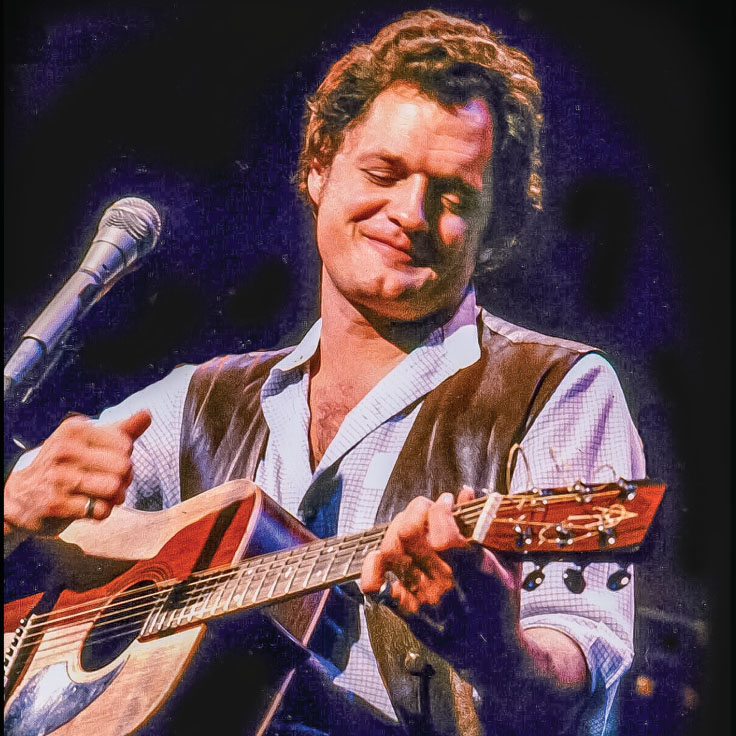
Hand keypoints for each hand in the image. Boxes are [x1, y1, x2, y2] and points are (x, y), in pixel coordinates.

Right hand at [4, 410, 150, 535]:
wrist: (20, 494)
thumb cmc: (64, 465)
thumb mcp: (87, 442)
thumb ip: (121, 430)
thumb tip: (147, 413)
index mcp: (75, 430)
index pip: (125, 444)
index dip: (125, 458)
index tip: (108, 463)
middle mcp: (65, 450)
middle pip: (123, 467)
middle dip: (123, 480)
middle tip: (107, 483)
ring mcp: (59, 477)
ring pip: (114, 488)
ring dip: (114, 498)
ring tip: (100, 496)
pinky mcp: (56, 503)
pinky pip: (100, 511)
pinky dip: (100, 513)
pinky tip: (87, 507)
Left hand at [361, 489, 522, 677]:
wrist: (492, 653)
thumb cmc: (501, 603)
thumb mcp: (508, 562)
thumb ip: (488, 526)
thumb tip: (467, 493)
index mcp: (476, 570)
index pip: (444, 532)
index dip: (441, 508)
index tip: (447, 502)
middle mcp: (447, 583)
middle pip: (409, 533)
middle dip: (415, 510)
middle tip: (427, 509)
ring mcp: (425, 599)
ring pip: (391, 552)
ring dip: (396, 529)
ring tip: (409, 525)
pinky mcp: (409, 613)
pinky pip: (379, 589)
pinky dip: (372, 569)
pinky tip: (380, 557)